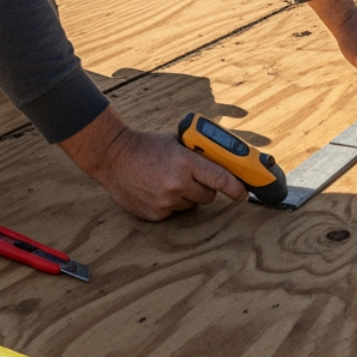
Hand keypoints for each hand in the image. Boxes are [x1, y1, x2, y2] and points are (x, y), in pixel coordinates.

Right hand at [59, 107, 247, 220]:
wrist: (112, 157)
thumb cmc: (145, 146)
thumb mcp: (175, 142)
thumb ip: (196, 154)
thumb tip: (221, 161)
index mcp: (185, 162)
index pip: (221, 179)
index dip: (237, 189)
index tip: (244, 193)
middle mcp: (177, 184)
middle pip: (209, 196)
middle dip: (206, 189)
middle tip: (194, 178)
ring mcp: (166, 201)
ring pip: (191, 206)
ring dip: (187, 197)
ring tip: (169, 181)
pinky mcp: (155, 214)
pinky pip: (174, 213)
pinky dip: (171, 204)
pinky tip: (157, 190)